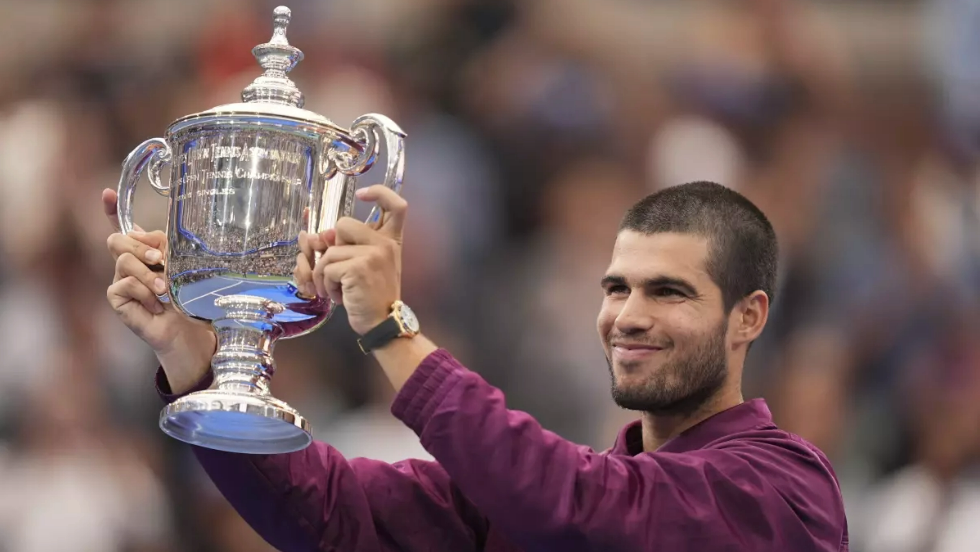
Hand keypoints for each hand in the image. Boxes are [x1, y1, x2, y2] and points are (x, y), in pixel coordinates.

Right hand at [102, 188, 215, 393]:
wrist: (188, 329)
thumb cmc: (187, 298)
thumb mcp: (181, 266)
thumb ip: (163, 247)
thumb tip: (141, 232)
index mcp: (143, 251)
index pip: (122, 227)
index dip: (111, 210)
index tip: (106, 193)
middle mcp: (128, 263)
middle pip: (118, 240)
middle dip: (140, 247)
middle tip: (160, 260)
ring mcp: (119, 280)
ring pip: (123, 261)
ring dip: (148, 274)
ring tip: (165, 289)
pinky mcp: (116, 297)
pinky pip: (123, 284)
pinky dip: (144, 293)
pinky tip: (157, 305)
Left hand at [294, 185, 406, 334]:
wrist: (383, 323)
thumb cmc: (374, 296)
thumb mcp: (368, 266)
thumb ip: (351, 247)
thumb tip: (321, 236)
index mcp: (391, 240)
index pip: (396, 205)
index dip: (379, 192)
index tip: (363, 194)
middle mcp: (385, 243)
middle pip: (343, 224)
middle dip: (332, 248)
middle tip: (340, 270)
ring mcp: (372, 254)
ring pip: (330, 251)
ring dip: (325, 274)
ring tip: (337, 289)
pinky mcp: (358, 268)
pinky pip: (327, 268)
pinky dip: (326, 285)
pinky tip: (339, 296)